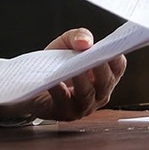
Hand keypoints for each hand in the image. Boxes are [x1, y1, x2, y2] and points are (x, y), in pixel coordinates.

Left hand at [0, 29, 126, 122]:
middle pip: (106, 82)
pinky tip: (53, 80)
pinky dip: (59, 90)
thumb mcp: (66, 43)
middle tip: (93, 56)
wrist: (31, 81)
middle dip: (100, 68)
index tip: (109, 47)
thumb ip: (78, 36)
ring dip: (80, 80)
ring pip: (87, 94)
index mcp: (103, 76)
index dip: (116, 57)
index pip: (118, 67)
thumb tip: (85, 41)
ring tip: (73, 68)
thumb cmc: (54, 63)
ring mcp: (83, 106)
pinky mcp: (64, 113)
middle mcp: (98, 94)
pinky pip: (64, 101)